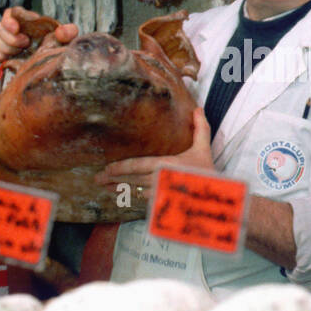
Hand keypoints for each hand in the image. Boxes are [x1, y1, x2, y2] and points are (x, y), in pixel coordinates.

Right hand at [0, 7, 77, 64]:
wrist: (51, 61)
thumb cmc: (58, 45)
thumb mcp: (67, 38)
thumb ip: (68, 32)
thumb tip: (62, 32)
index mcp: (26, 20)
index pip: (11, 13)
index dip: (9, 19)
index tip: (16, 28)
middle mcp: (13, 28)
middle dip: (10, 38)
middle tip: (25, 44)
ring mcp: (5, 40)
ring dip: (4, 47)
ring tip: (19, 53)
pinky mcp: (1, 53)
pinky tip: (7, 59)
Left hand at [95, 108, 214, 199]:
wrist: (214, 195)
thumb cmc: (207, 171)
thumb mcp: (204, 148)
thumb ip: (201, 128)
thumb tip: (198, 108)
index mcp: (166, 165)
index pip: (137, 166)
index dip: (120, 167)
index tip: (107, 168)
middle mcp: (159, 180)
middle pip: (131, 179)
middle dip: (113, 179)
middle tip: (97, 178)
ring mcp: (159, 193)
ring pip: (134, 191)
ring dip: (118, 189)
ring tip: (104, 186)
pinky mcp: (162, 202)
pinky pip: (141, 200)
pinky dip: (129, 197)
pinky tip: (121, 195)